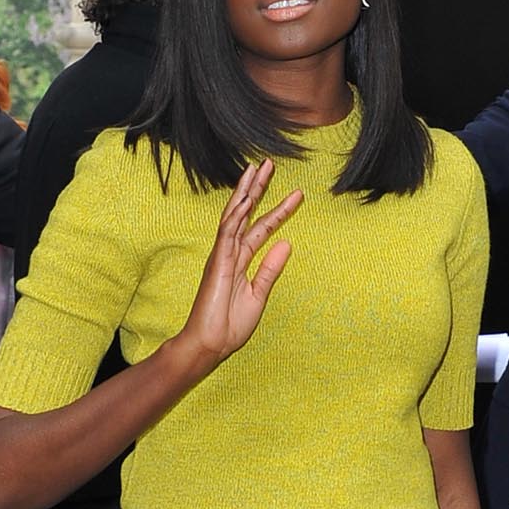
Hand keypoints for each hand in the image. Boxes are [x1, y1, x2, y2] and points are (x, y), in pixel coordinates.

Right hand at [174, 159, 302, 373]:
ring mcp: (222, 255)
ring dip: (246, 192)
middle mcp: (231, 253)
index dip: (279, 211)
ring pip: (234, 215)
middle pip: (246, 213)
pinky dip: (235, 215)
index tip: (297, 195)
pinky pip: (226, 233)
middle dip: (258, 188)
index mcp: (242, 261)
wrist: (211, 343)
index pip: (262, 228)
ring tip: (257, 169)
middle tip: (269, 164)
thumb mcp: (259, 294)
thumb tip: (286, 244)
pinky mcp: (217, 262)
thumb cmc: (230, 325)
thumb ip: (270, 269)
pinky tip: (244, 198)